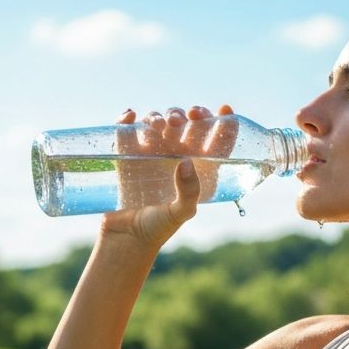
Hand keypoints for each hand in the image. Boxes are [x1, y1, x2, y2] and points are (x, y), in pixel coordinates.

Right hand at [100, 105, 237, 245]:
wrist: (125, 238)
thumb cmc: (158, 229)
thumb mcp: (179, 214)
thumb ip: (188, 192)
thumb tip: (185, 162)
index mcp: (199, 169)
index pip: (217, 140)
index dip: (223, 123)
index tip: (224, 110)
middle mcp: (178, 156)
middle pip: (188, 124)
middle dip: (191, 114)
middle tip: (188, 117)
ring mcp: (153, 152)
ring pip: (160, 121)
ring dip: (161, 115)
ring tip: (160, 125)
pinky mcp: (128, 154)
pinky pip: (129, 129)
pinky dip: (128, 118)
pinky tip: (131, 117)